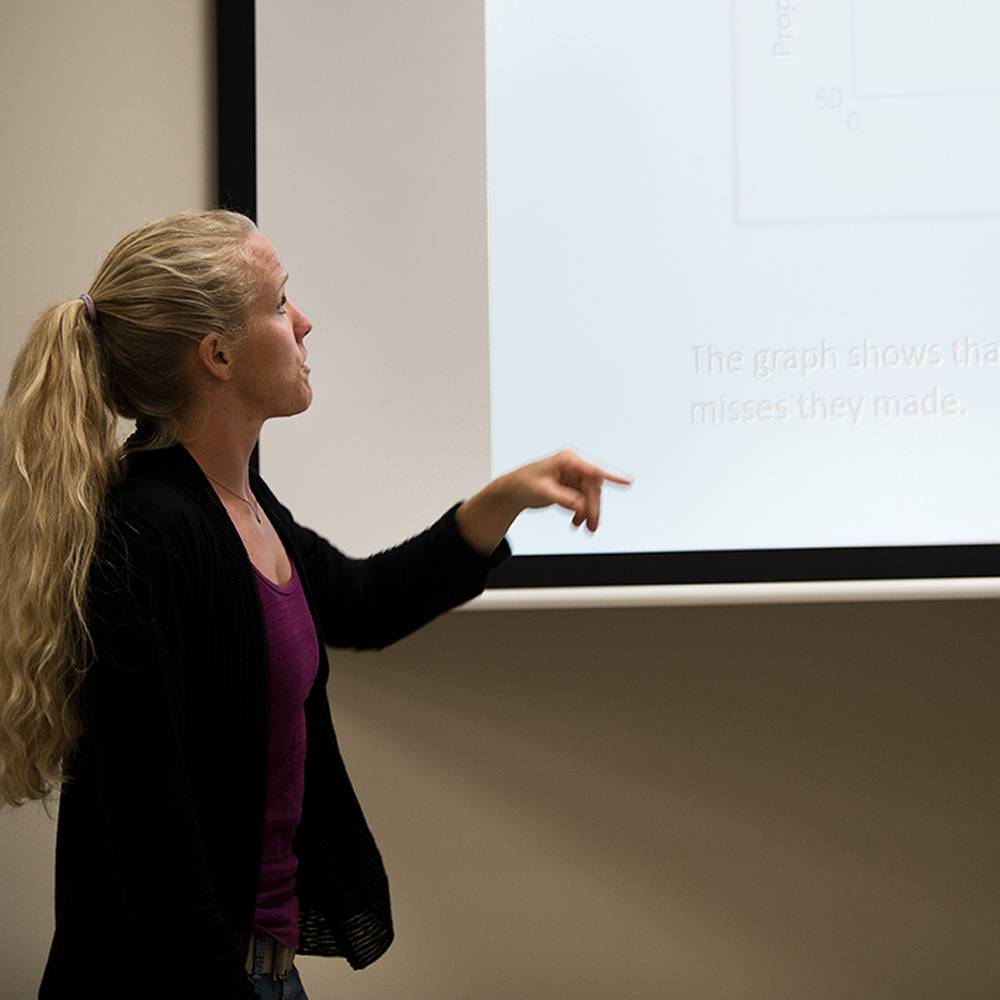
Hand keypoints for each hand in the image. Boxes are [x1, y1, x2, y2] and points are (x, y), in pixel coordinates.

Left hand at [503, 448, 632, 531]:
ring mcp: (574, 476)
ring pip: (590, 497)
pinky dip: (582, 512)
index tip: (628, 482)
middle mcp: (573, 466)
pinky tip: (577, 522)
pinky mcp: (572, 486)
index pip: (594, 470)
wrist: (514, 490)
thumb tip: (581, 507)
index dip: (612, 476)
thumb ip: (564, 498)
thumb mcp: (544, 492)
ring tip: (585, 527)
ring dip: (589, 512)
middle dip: (593, 508)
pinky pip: (583, 500)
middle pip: (593, 488)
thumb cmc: (524, 483)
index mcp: (568, 460)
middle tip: (592, 526)